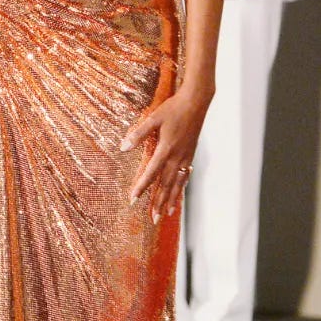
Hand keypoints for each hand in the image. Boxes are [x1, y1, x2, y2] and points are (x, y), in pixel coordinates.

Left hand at [121, 86, 209, 222]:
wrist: (197, 101)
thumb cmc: (173, 108)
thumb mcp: (153, 118)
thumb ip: (138, 134)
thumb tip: (123, 147)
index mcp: (166, 148)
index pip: (151, 172)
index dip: (141, 186)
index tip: (133, 199)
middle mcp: (177, 156)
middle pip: (166, 184)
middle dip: (158, 202)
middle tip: (153, 219)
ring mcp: (186, 156)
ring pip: (177, 183)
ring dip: (171, 199)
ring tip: (166, 214)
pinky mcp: (191, 153)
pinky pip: (185, 175)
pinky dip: (181, 187)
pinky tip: (178, 194)